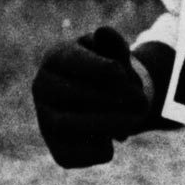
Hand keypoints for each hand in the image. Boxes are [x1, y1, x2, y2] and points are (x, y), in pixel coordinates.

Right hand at [31, 26, 153, 168]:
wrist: (102, 102)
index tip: (122, 73)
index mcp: (55, 57)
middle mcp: (42, 89)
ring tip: (135, 121)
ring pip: (68, 125)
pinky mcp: (55, 148)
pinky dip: (98, 148)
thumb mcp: (114, 52)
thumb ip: (114, 44)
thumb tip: (103, 31)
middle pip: (73, 94)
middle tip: (142, 102)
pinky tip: (115, 137)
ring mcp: (45, 120)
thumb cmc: (109, 70)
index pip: (73, 62)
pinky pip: (73, 153)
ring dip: (106, 124)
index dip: (99, 68)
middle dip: (111, 98)